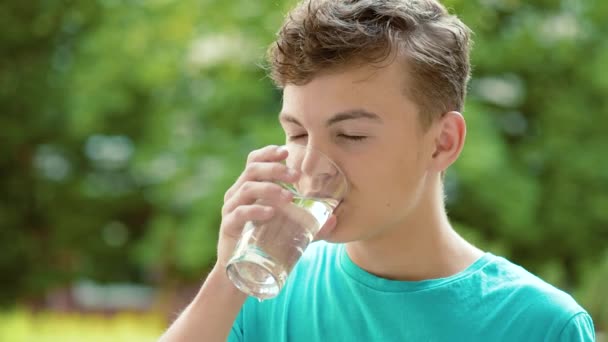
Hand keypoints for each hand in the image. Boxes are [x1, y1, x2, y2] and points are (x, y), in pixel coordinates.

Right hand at [216, 145, 298, 268]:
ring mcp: (231, 209)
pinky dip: (255, 211)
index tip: (286, 152)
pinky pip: (239, 213)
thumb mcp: (287, 229)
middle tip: (296, 176)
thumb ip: (310, 224)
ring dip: (270, 189)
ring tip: (289, 197)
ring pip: (247, 189)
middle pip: (252, 170)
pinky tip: (271, 213)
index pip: (254, 161)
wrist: (243, 272)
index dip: (268, 153)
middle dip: (275, 169)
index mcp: (249, 187)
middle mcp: (237, 194)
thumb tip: (334, 219)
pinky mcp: (229, 227)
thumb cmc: (264, 243)